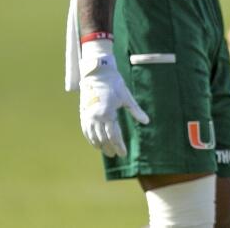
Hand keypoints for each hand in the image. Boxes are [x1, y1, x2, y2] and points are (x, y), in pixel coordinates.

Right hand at [78, 39, 148, 156]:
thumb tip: (146, 121)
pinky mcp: (83, 114)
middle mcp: (96, 117)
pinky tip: (95, 143)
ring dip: (100, 145)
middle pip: (103, 139)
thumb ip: (136, 111)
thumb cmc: (114, 84)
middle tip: (116, 155)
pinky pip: (86, 131)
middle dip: (110, 148)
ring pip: (93, 136)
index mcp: (108, 113)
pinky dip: (91, 138)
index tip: (123, 154)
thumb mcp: (126, 97)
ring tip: (107, 152)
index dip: (119, 146)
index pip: (114, 136)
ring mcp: (88, 116)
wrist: (96, 73)